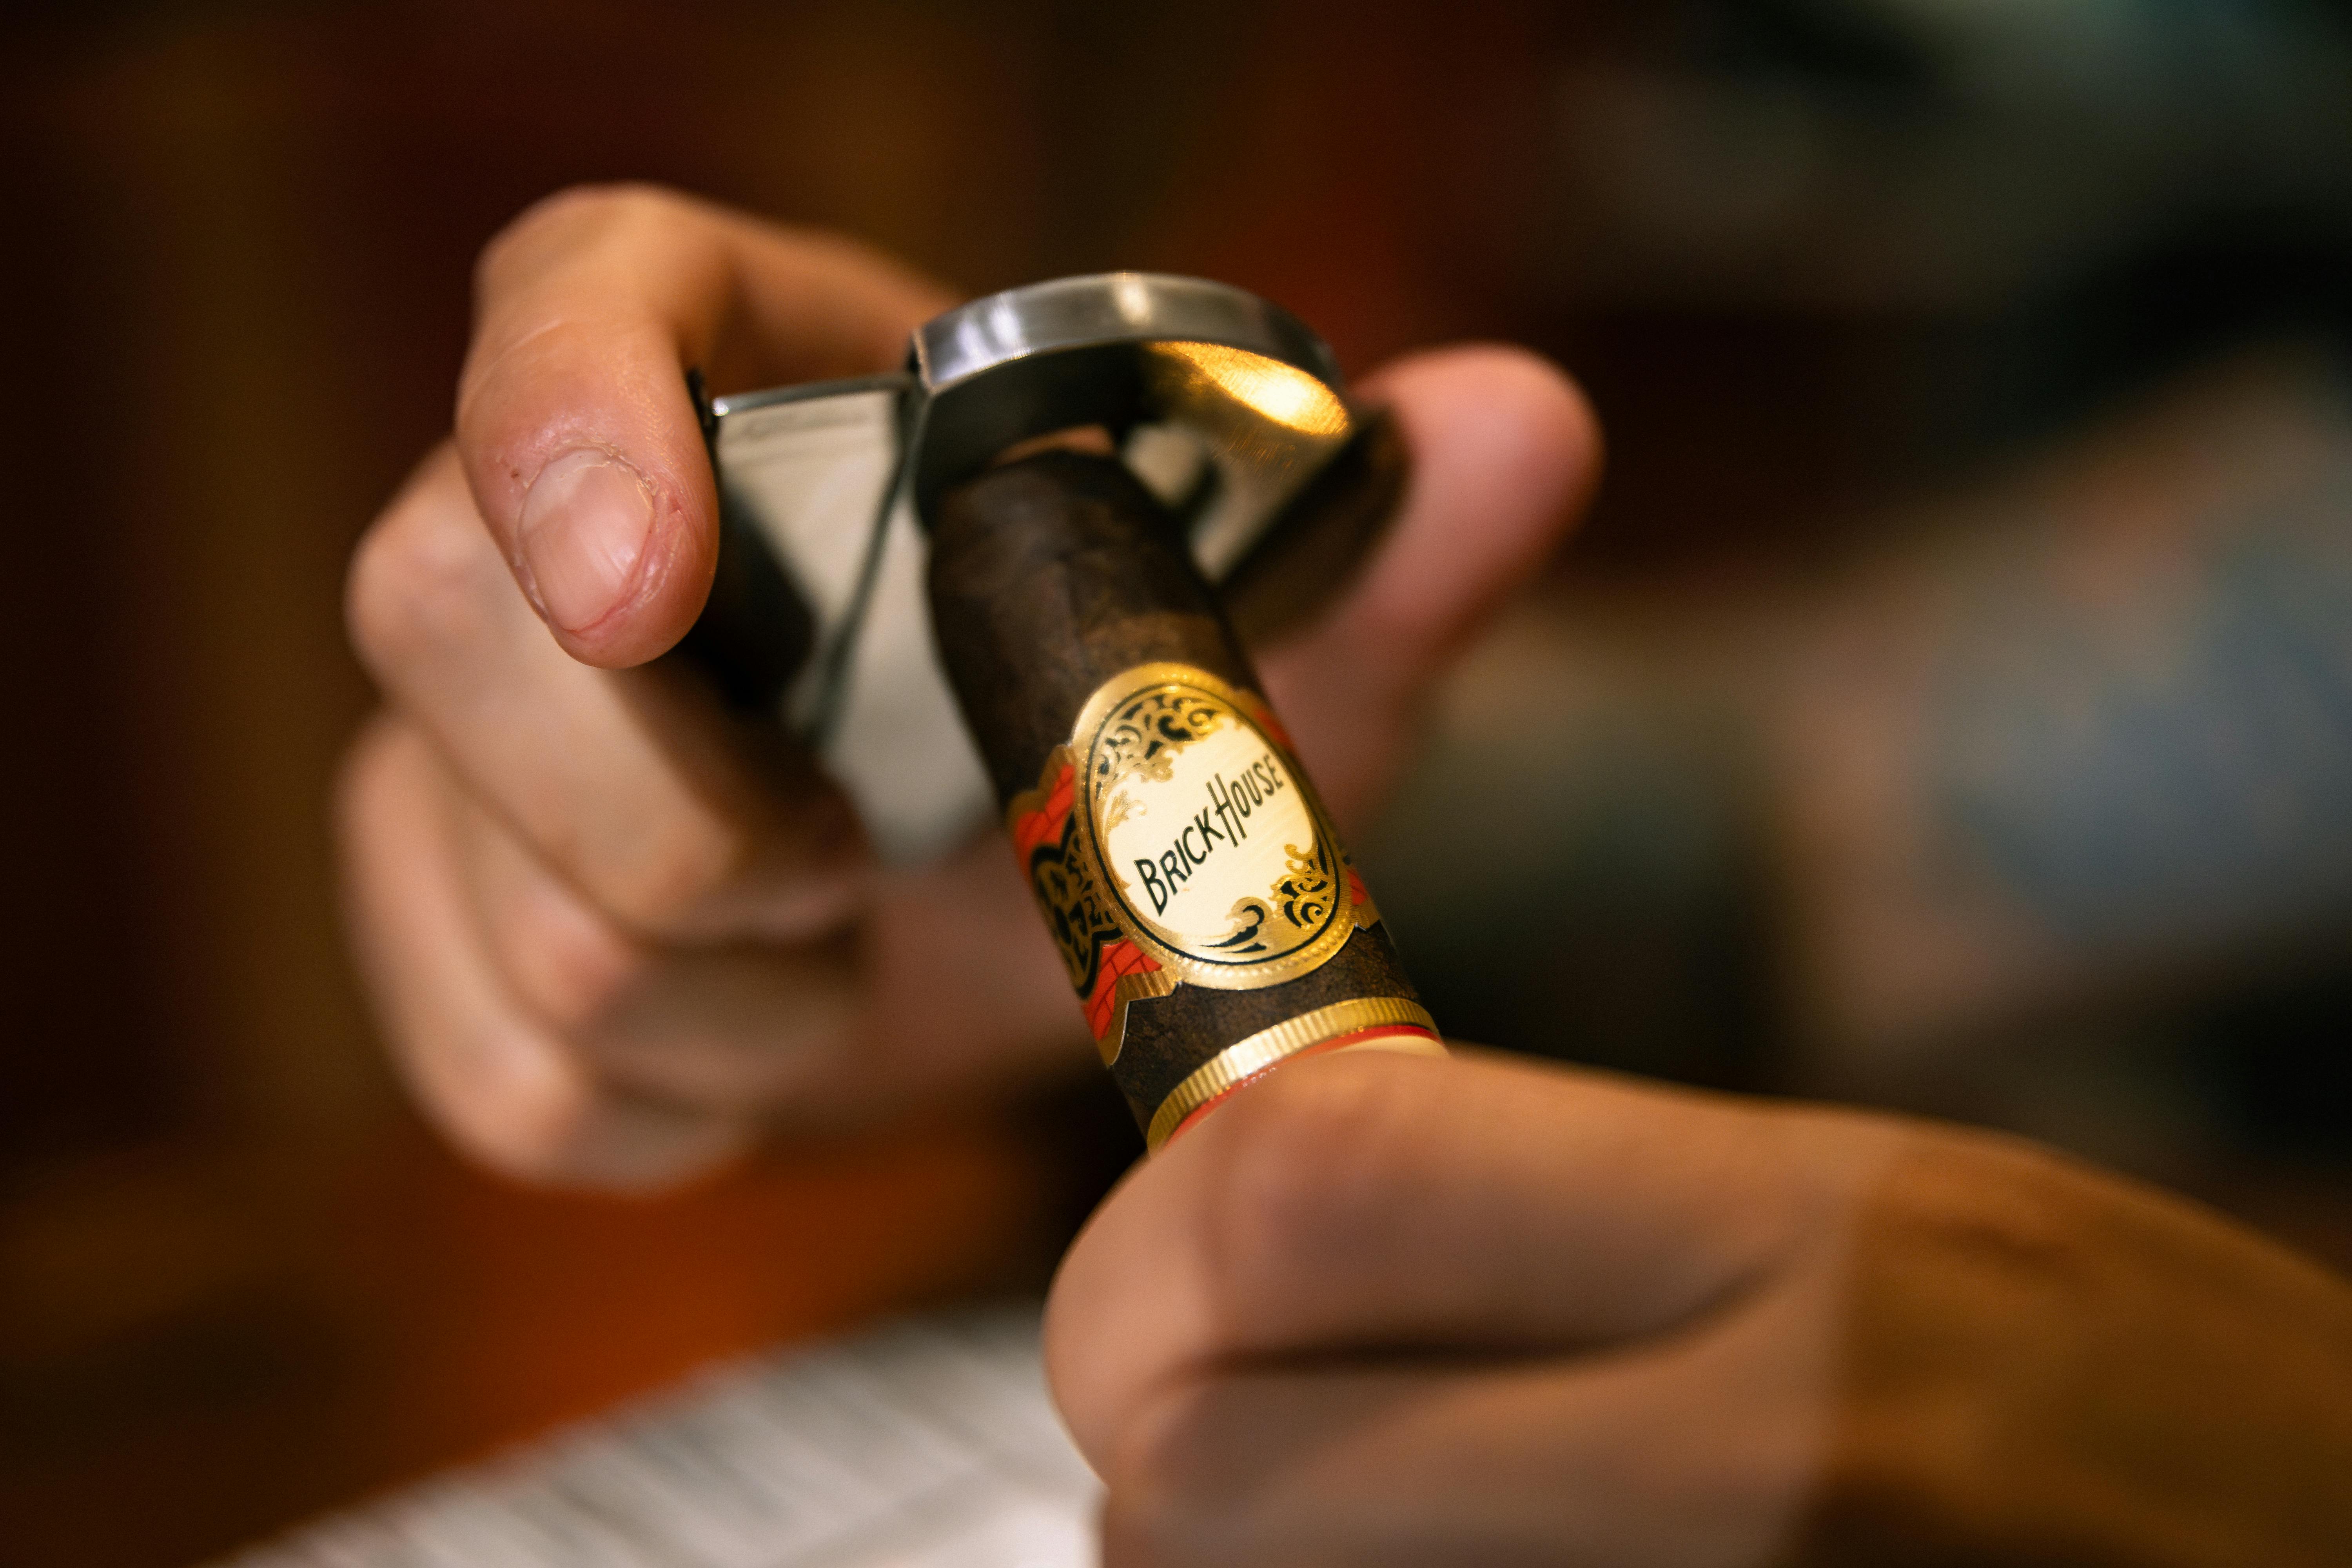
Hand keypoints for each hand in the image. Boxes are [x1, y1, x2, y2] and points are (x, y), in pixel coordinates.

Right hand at [337, 184, 1599, 1188]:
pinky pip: (506, 1069)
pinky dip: (683, 1103)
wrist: (1018, 920)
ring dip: (741, 995)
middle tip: (869, 865)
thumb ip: (1377, 543)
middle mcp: (555, 536)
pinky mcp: (442, 919)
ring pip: (504, 893)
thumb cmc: (1119, 748)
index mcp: (750, 385)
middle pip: (442, 610)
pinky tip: (787, 1033)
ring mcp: (467, 743)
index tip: (649, 574)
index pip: (574, 296)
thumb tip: (1524, 423)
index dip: (564, 410)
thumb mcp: (1263, 659)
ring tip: (866, 951)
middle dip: (688, 814)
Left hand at [1046, 1050, 2351, 1566]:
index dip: (1155, 1242)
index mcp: (1815, 1250)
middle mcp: (1759, 1468)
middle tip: (1238, 1440)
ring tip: (1379, 1522)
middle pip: (1207, 1467)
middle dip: (1167, 1458)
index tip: (1165, 1279)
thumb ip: (1569, 1205)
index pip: (1299, 1187)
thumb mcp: (1896, 1224)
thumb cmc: (2160, 1423)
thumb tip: (1257, 1210)